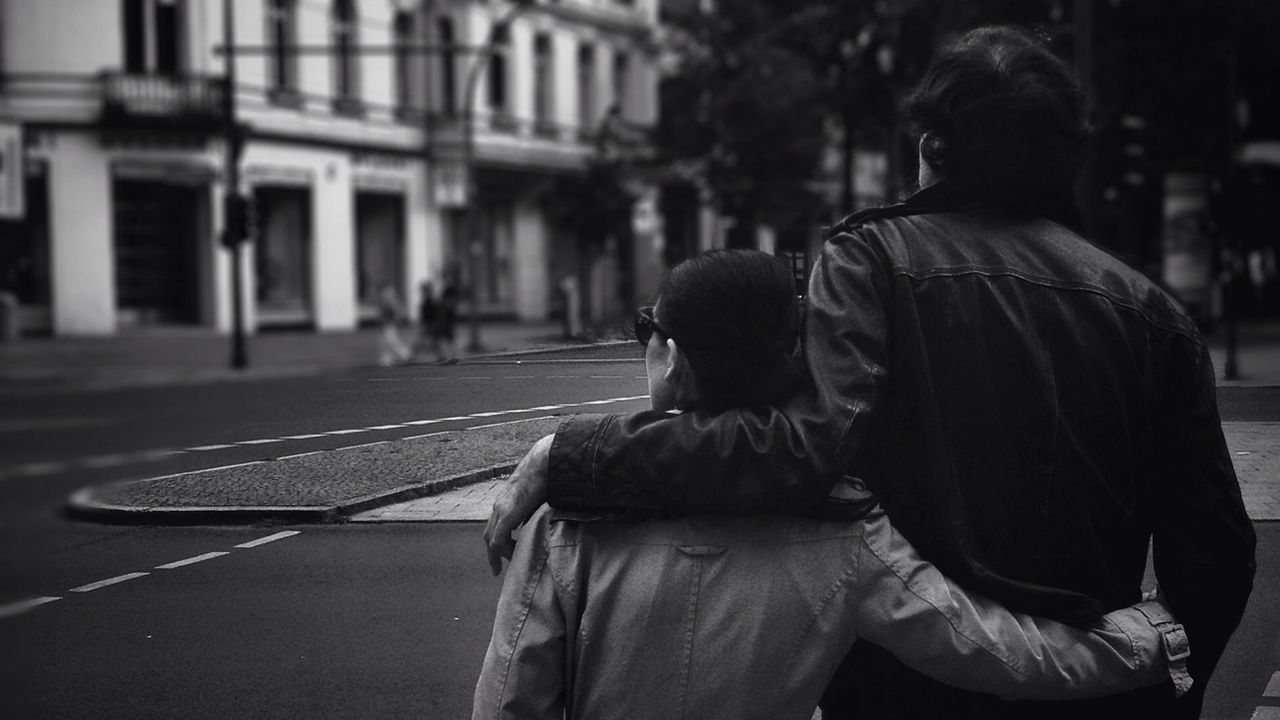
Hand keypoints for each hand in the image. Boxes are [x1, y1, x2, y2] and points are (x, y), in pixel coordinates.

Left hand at [484, 434, 552, 575]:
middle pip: (489, 534)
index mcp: (506, 501)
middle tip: (497, 566)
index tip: (506, 552)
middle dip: (492, 551)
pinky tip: (508, 559)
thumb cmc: (546, 475)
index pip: (496, 524)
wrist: (544, 462)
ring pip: (490, 539)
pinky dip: (499, 551)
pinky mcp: (507, 514)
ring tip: (501, 567)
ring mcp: (501, 509)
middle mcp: (499, 506)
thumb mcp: (539, 497)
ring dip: (495, 554)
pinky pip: (497, 539)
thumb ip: (537, 510)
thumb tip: (546, 521)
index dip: (499, 540)